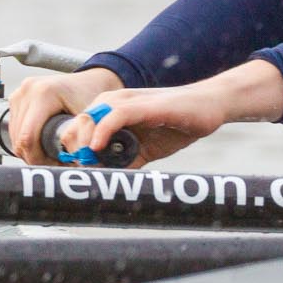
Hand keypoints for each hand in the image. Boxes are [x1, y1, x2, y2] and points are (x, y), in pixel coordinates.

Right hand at [7, 68, 122, 163]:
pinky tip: (42, 143)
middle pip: (19, 137)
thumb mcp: (88, 117)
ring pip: (14, 134)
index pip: (28, 136)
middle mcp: (27, 91)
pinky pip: (14, 126)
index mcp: (44, 93)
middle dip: (34, 156)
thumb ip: (80, 137)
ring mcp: (19, 93)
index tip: (52, 165)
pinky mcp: (16, 98)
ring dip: (28, 149)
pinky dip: (26, 138)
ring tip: (50, 154)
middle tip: (53, 163)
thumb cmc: (92, 95)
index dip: (37, 157)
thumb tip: (75, 161)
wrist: (90, 81)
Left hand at [44, 61, 282, 168]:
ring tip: (90, 166)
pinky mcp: (143, 104)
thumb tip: (107, 182)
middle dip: (72, 153)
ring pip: (88, 120)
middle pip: (74, 126)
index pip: (76, 130)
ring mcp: (127, 101)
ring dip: (83, 146)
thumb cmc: (181, 123)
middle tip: (83, 174)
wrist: (212, 106)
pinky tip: (101, 148)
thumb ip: (126, 160)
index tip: (76, 175)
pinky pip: (113, 116)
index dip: (71, 153)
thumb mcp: (147, 147)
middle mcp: (113, 102)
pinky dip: (102, 132)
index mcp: (110, 110)